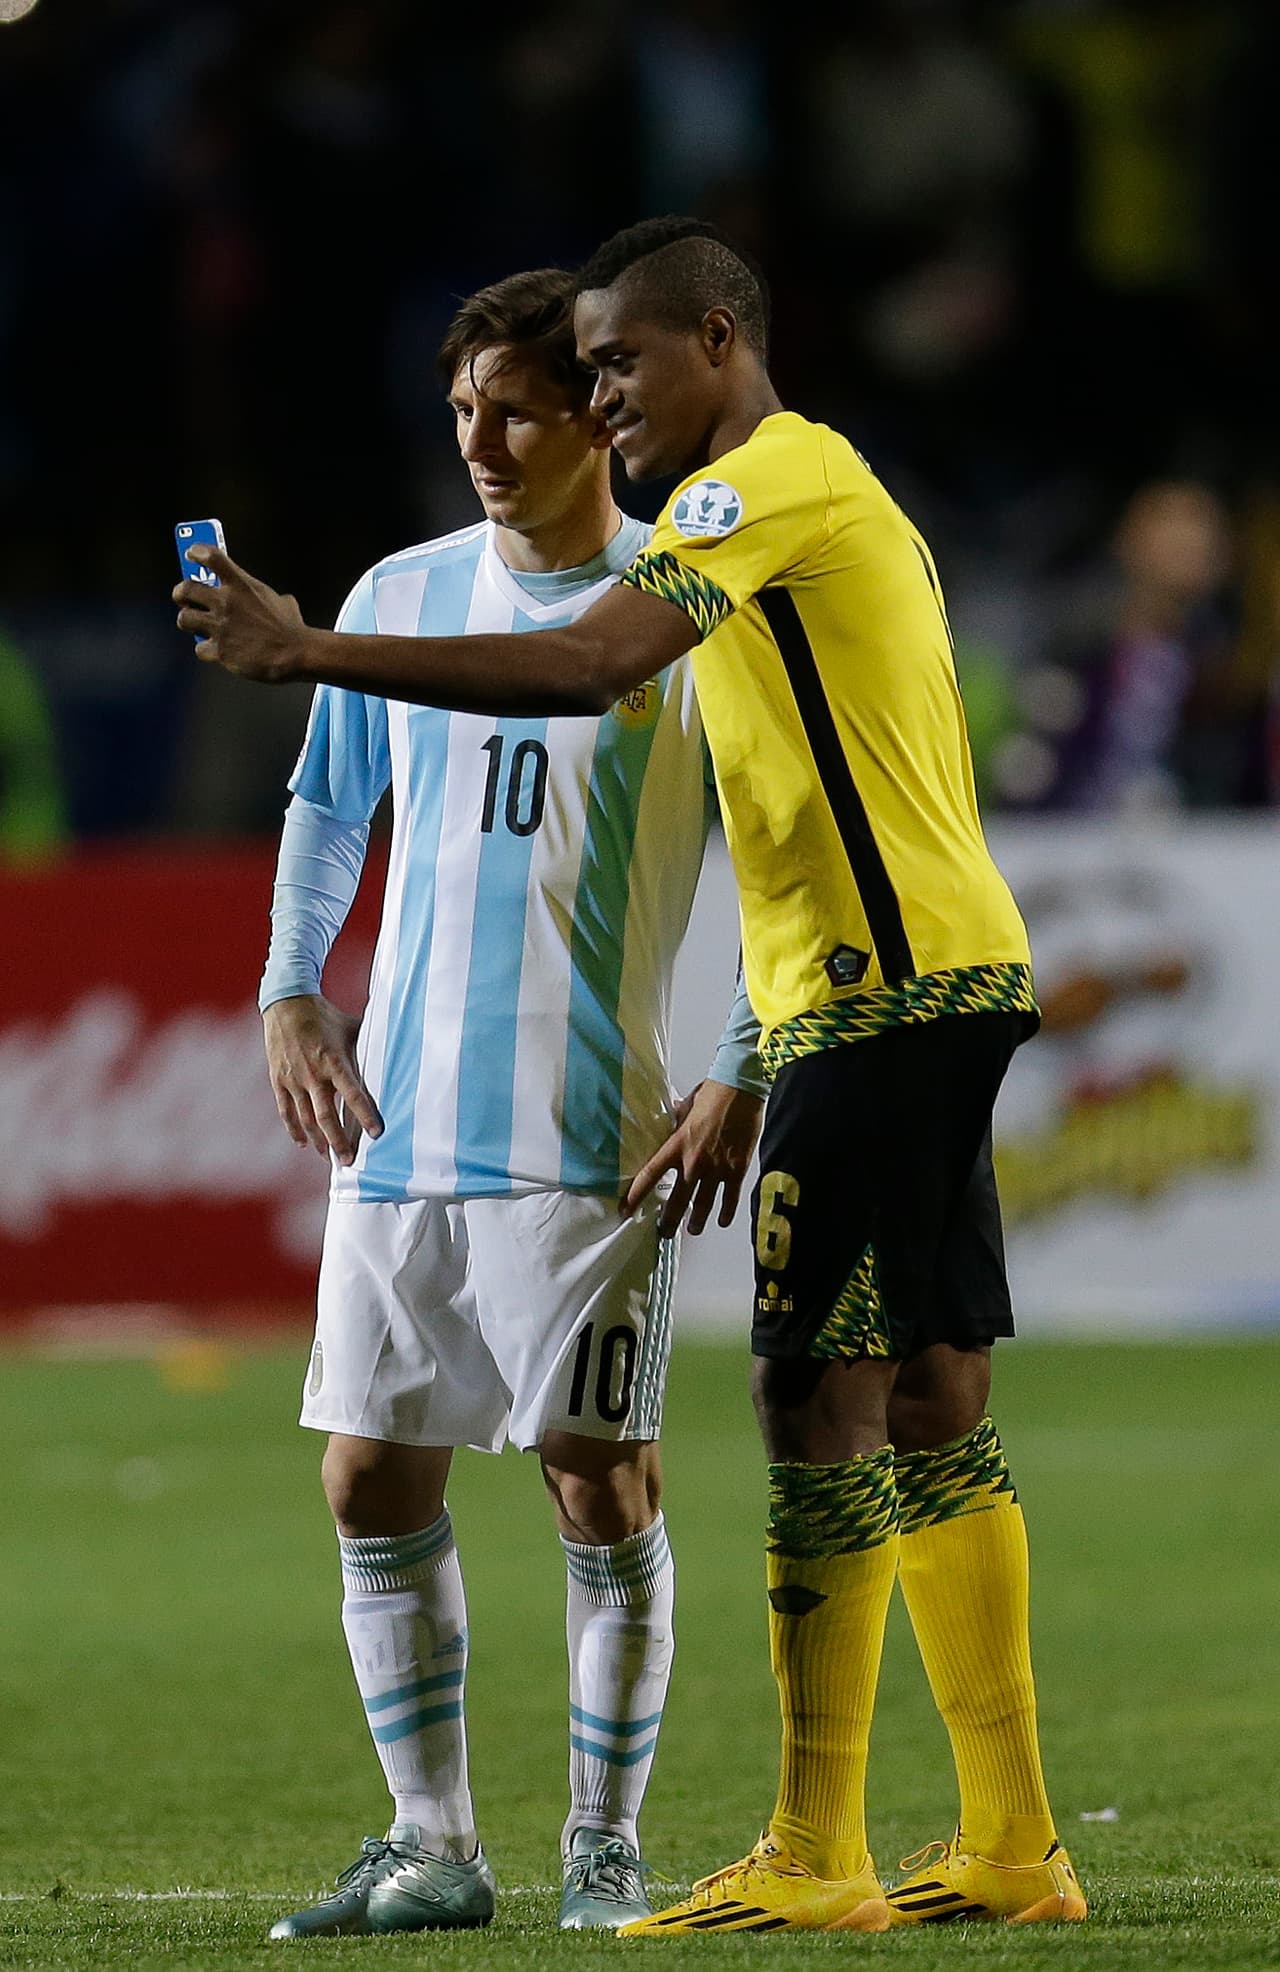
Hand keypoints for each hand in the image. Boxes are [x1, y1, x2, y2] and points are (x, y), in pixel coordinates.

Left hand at [173, 545, 310, 680]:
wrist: (295, 654)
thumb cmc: (291, 628)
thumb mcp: (281, 601)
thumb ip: (265, 596)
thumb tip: (271, 600)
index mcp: (242, 585)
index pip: (211, 557)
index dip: (197, 552)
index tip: (192, 553)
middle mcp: (226, 602)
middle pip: (185, 588)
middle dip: (181, 594)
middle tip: (184, 598)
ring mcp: (221, 627)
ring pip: (184, 618)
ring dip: (189, 621)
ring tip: (197, 625)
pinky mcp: (220, 650)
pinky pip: (200, 649)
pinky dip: (206, 650)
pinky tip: (217, 650)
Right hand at [263, 994, 382, 1166]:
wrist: (286, 1004)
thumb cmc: (325, 1016)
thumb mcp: (352, 1028)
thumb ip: (370, 1045)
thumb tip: (399, 1052)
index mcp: (334, 1060)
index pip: (353, 1093)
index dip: (365, 1114)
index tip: (377, 1133)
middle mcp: (313, 1073)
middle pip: (325, 1116)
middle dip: (338, 1141)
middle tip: (349, 1160)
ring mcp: (293, 1079)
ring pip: (305, 1118)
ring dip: (318, 1140)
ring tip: (328, 1157)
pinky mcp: (279, 1080)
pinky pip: (286, 1111)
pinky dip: (294, 1129)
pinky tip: (304, 1142)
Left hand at [624, 1079, 764, 1237]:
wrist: (740, 1091)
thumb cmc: (712, 1094)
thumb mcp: (685, 1107)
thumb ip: (676, 1121)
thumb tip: (670, 1118)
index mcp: (676, 1146)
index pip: (649, 1175)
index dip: (635, 1195)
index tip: (625, 1209)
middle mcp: (693, 1162)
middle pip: (676, 1200)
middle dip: (669, 1220)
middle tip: (664, 1232)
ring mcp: (716, 1168)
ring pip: (703, 1204)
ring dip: (696, 1221)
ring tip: (692, 1230)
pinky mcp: (736, 1169)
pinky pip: (730, 1197)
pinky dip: (726, 1211)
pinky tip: (722, 1221)